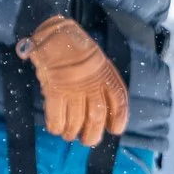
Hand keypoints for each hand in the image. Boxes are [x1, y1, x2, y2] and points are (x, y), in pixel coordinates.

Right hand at [21, 14, 129, 146]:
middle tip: (87, 140)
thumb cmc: (75, 48)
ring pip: (77, 120)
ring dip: (72, 132)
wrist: (53, 33)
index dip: (120, 118)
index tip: (115, 130)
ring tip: (68, 135)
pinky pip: (57, 115)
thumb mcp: (97, 61)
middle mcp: (92, 83)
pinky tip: (55, 129)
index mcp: (106, 74)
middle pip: (97, 116)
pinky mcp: (54, 89)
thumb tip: (102, 109)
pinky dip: (56, 126)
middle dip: (92, 134)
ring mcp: (73, 87)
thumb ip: (101, 82)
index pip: (119, 100)